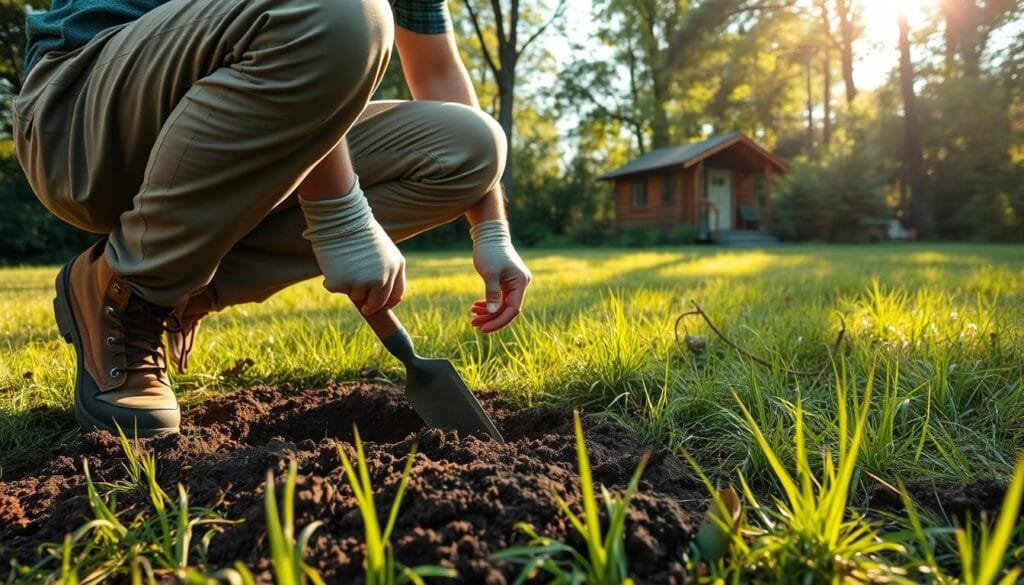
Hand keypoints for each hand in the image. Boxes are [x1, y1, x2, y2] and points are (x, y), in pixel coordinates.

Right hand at [300, 179, 405, 314]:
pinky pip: (336, 289)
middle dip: (369, 306)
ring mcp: (364, 282)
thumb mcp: (380, 248)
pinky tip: (333, 263)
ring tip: (344, 263)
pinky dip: (331, 280)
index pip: (396, 295)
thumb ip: (383, 268)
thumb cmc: (358, 229)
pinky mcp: (344, 283)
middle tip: (363, 307)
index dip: (388, 304)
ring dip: (348, 285)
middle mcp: (384, 277)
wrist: (341, 217)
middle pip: (377, 303)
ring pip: (356, 296)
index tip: (379, 307)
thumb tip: (372, 295)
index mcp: (397, 265)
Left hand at [470, 220, 531, 332]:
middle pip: (507, 309)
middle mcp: (521, 284)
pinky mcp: (506, 282)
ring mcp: (514, 284)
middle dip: (490, 318)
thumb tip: (493, 313)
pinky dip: (488, 303)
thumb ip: (492, 293)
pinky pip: (499, 298)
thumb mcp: (489, 273)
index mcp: (521, 282)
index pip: (512, 309)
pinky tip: (476, 306)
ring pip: (502, 305)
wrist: (489, 235)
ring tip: (472, 316)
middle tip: (473, 324)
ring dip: (488, 312)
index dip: (498, 321)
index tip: (484, 328)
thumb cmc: (489, 252)